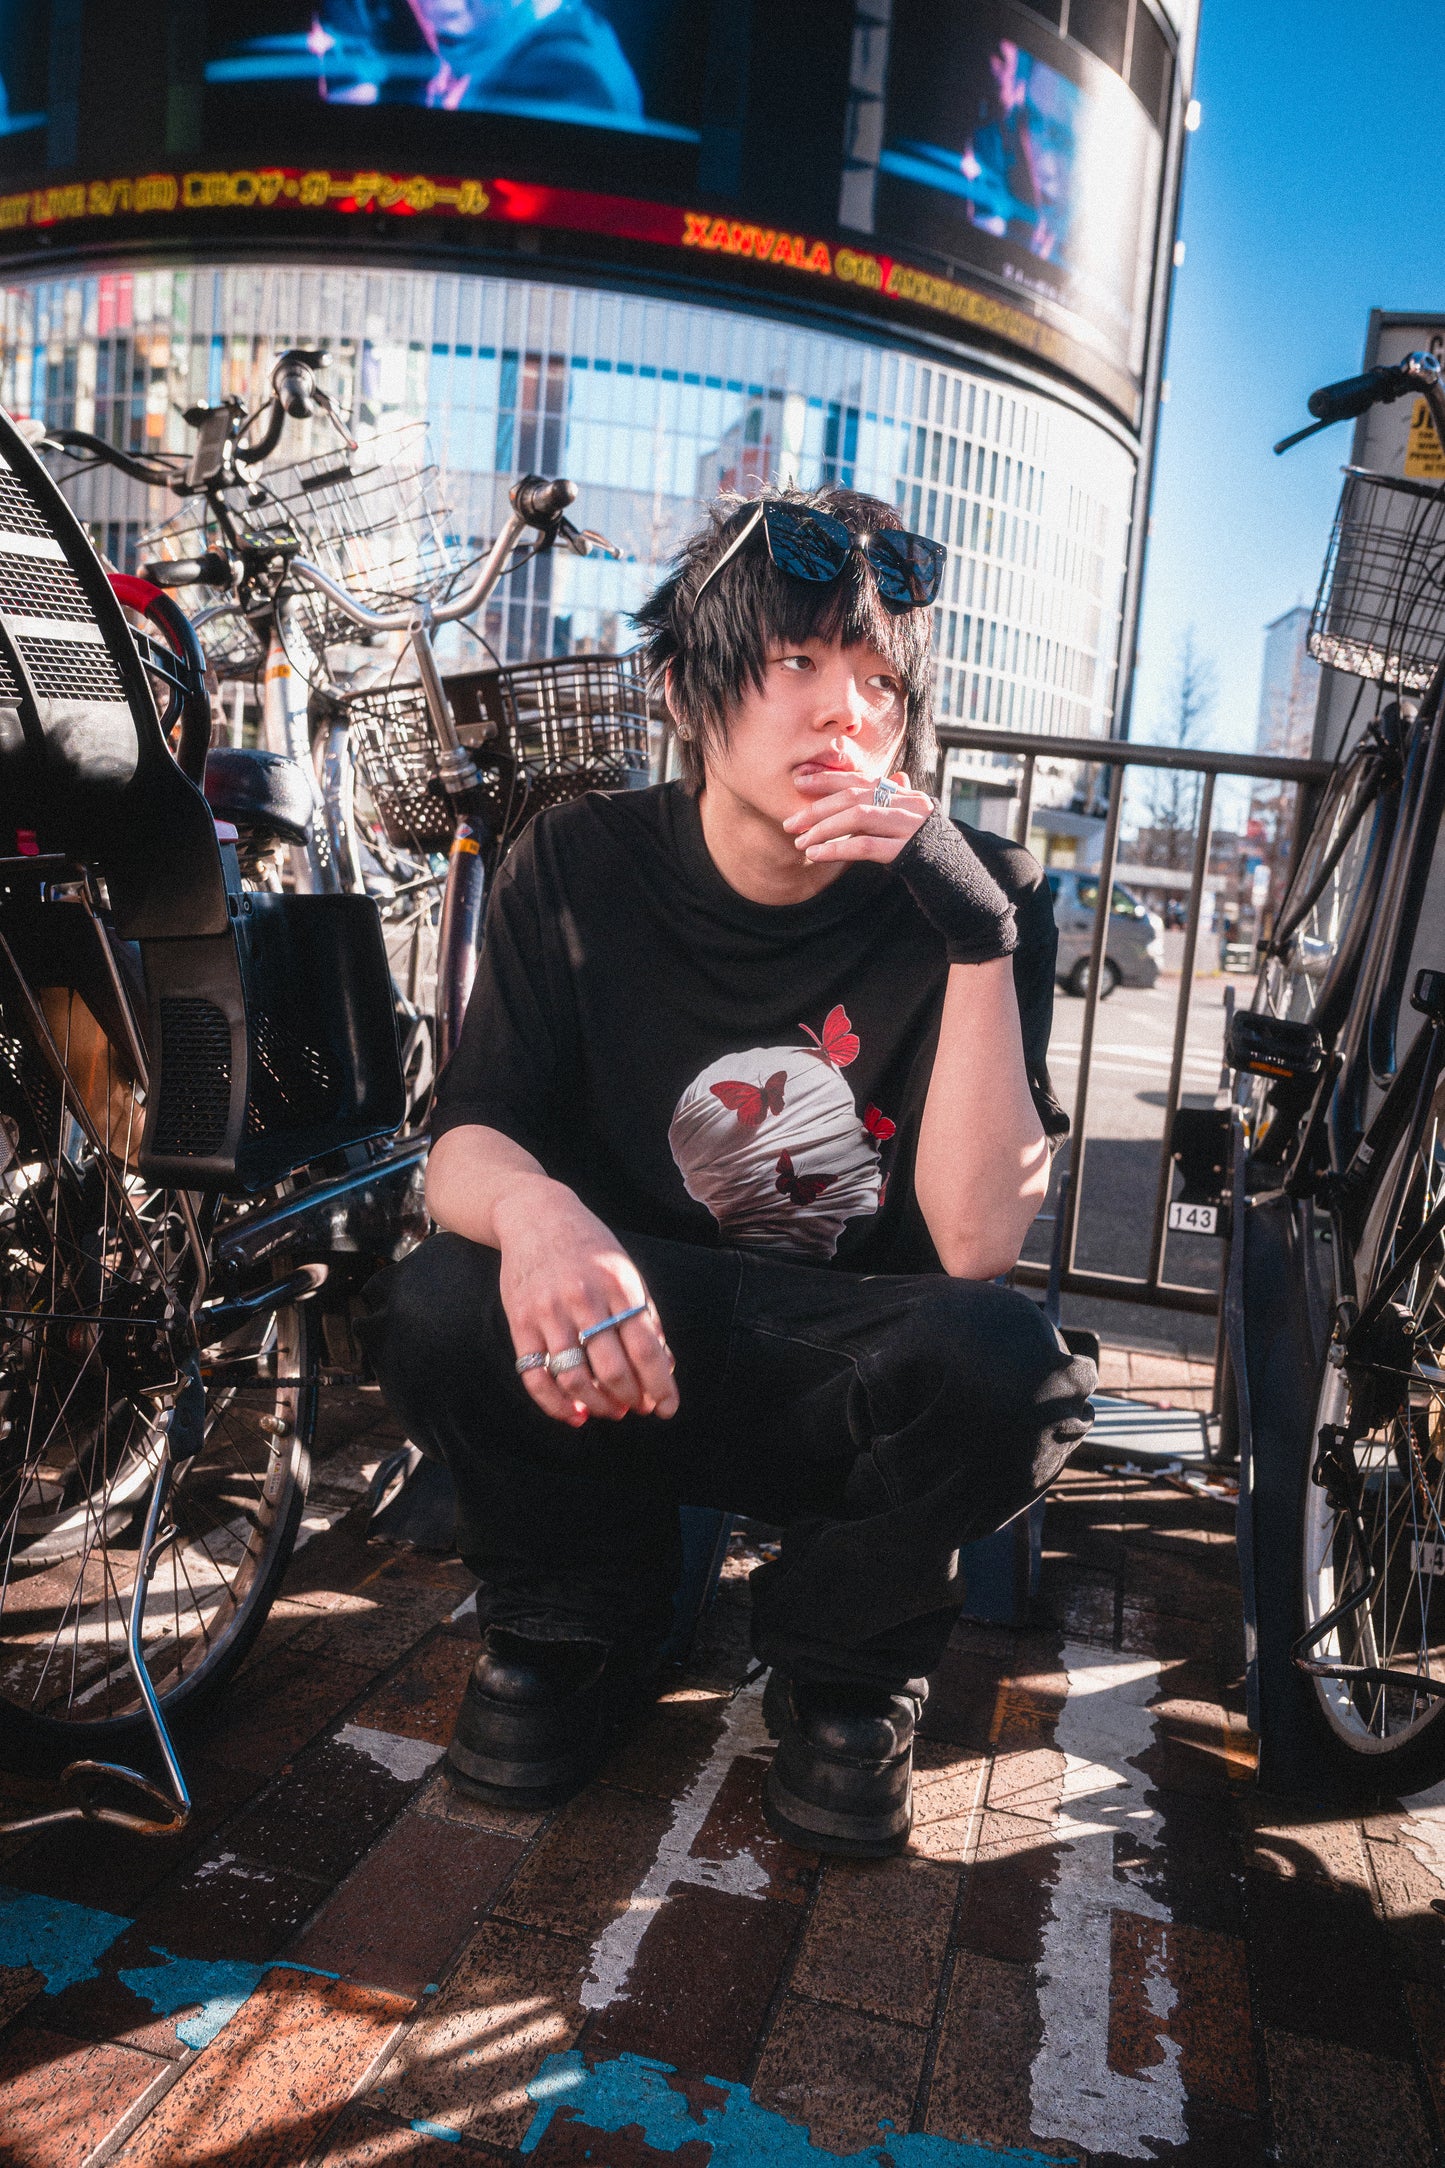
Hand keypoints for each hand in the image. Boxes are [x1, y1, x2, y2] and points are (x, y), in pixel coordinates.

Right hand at [493, 1176, 679, 1428]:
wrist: (535, 1216)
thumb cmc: (589, 1248)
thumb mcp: (625, 1272)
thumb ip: (645, 1318)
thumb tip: (664, 1367)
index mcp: (618, 1285)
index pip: (646, 1348)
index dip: (660, 1385)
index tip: (667, 1408)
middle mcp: (584, 1299)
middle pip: (612, 1368)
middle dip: (630, 1398)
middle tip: (636, 1407)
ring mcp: (549, 1312)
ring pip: (575, 1377)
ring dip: (598, 1404)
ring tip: (611, 1409)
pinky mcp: (521, 1322)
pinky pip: (536, 1376)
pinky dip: (556, 1404)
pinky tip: (575, 1413)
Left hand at [782, 769, 933, 864]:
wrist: (964, 887)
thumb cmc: (932, 859)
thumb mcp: (911, 830)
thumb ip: (893, 810)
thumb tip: (889, 782)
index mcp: (908, 797)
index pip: (863, 779)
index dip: (828, 778)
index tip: (799, 782)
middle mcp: (911, 805)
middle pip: (855, 796)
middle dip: (817, 808)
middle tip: (790, 823)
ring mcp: (911, 826)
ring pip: (858, 816)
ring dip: (823, 828)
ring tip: (801, 842)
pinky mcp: (909, 851)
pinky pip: (865, 845)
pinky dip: (836, 848)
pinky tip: (817, 855)